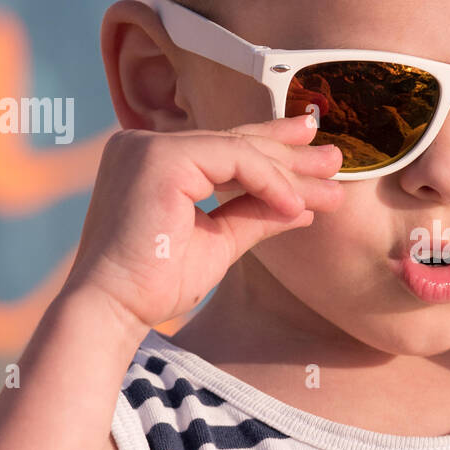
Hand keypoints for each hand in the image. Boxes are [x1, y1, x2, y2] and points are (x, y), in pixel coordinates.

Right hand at [62, 115, 343, 332]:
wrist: (114, 307)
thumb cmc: (156, 281)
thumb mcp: (218, 240)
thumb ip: (255, 216)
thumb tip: (301, 206)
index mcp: (153, 159)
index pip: (222, 147)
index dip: (271, 150)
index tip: (313, 158)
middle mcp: (145, 143)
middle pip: (234, 142)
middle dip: (290, 154)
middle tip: (335, 160)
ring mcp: (150, 146)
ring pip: (239, 150)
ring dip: (289, 173)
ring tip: (331, 186)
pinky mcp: (161, 157)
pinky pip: (234, 160)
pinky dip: (270, 183)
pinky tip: (293, 205)